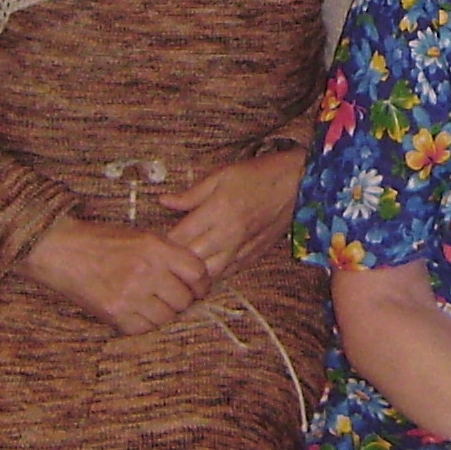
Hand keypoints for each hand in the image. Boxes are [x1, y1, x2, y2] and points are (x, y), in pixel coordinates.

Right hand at [25, 216, 209, 333]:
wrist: (61, 250)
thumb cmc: (102, 241)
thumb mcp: (141, 236)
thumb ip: (169, 253)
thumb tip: (195, 275)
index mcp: (155, 247)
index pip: (197, 272)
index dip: (201, 283)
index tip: (197, 287)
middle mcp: (146, 271)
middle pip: (184, 299)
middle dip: (183, 301)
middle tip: (175, 299)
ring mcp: (130, 295)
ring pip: (166, 317)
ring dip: (164, 314)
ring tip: (154, 305)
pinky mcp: (114, 313)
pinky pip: (143, 328)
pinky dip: (144, 324)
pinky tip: (137, 312)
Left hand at [162, 150, 304, 281]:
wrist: (297, 184)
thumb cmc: (257, 175)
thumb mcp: (221, 175)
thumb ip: (191, 194)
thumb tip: (164, 201)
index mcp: (217, 211)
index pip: (179, 238)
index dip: (163, 244)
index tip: (153, 243)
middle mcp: (228, 234)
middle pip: (191, 261)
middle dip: (174, 263)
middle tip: (162, 259)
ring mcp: (242, 248)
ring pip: (209, 274)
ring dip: (193, 274)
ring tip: (181, 269)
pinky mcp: (253, 256)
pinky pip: (228, 274)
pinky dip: (213, 275)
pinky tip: (204, 270)